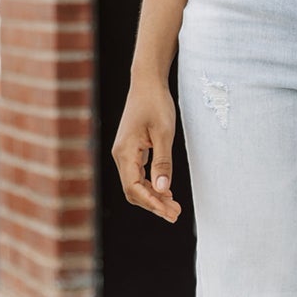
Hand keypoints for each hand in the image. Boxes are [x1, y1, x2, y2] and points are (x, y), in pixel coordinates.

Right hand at [112, 79, 182, 221]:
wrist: (147, 83)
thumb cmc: (156, 104)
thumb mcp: (164, 133)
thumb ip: (163, 163)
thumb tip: (162, 189)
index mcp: (125, 152)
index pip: (134, 187)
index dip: (152, 203)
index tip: (170, 212)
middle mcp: (120, 155)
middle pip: (133, 191)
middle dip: (153, 204)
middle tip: (176, 214)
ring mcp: (124, 153)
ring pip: (135, 184)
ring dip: (153, 197)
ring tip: (174, 207)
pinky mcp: (131, 150)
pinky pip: (137, 175)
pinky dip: (151, 185)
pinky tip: (166, 191)